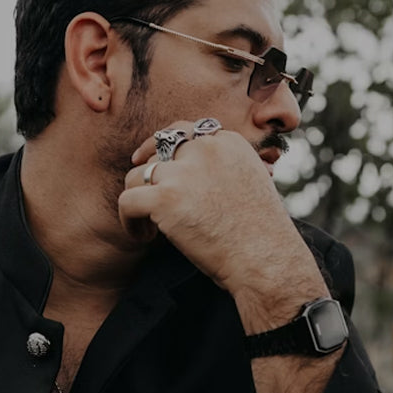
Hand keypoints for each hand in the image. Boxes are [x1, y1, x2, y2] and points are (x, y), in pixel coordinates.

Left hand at [118, 120, 321, 315]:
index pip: (185, 132)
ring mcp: (184, 172)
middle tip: (149, 204)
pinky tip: (143, 238)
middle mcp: (205, 149)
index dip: (165, 151)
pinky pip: (127, 200)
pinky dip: (128, 221)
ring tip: (149, 228)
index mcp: (228, 143)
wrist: (265, 260)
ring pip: (137, 175)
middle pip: (158, 150)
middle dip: (150, 176)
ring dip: (138, 200)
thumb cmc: (262, 238)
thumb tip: (193, 180)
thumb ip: (224, 172)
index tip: (157, 172)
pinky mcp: (165, 198)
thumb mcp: (251, 187)